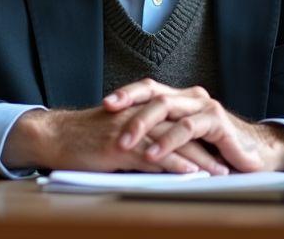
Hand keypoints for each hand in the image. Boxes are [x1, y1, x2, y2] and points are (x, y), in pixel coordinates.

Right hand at [1, 105, 228, 174]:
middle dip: (208, 147)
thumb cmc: (83, 137)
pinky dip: (174, 165)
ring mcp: (130, 130)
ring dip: (199, 158)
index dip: (201, 136)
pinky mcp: (119, 146)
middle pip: (182, 130)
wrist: (53, 135)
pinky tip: (190, 174)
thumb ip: (140, 138)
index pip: (178, 121)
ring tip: (219, 172)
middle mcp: (138, 116)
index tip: (221, 150)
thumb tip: (161, 157)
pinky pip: (152, 156)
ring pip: (172, 142)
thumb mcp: (117, 132)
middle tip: (230, 162)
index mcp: (140, 110)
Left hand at [103, 79, 283, 171]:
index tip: (104, 104)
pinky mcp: (216, 120)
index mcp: (180, 98)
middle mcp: (191, 97)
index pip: (149, 89)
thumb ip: (160, 135)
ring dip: (142, 125)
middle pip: (154, 94)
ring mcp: (204, 106)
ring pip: (167, 107)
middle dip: (129, 107)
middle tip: (107, 120)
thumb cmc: (214, 149)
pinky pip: (187, 128)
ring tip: (124, 143)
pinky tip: (153, 153)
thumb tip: (123, 140)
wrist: (254, 155)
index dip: (127, 93)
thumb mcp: (182, 141)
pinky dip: (167, 141)